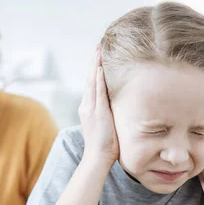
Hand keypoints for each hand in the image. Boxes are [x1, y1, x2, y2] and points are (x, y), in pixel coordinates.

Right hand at [78, 48, 118, 166]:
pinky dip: (98, 80)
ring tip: (98, 51)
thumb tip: (116, 108)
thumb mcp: (106, 125)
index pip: (92, 84)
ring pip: (92, 82)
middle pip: (90, 79)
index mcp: (89, 108)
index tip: (99, 56)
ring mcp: (90, 108)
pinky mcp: (96, 112)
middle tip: (98, 47)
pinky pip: (97, 92)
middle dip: (94, 62)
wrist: (98, 157)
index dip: (95, 69)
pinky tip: (100, 68)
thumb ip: (108, 114)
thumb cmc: (105, 145)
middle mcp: (87, 105)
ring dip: (95, 66)